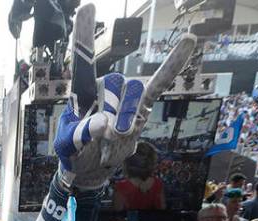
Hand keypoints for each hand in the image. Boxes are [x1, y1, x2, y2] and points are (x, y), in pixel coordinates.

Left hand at [54, 6, 195, 188]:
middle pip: (118, 88)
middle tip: (102, 138)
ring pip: (136, 96)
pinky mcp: (143, 105)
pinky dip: (172, 65)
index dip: (83, 36)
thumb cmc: (74, 153)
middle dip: (113, 117)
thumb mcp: (68, 146)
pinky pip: (160, 84)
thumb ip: (83, 134)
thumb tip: (108, 124)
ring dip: (127, 124)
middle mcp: (106, 87)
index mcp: (82, 91)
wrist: (90, 168)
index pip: (82, 62)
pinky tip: (189, 41)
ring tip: (113, 141)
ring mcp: (126, 96)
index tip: (87, 8)